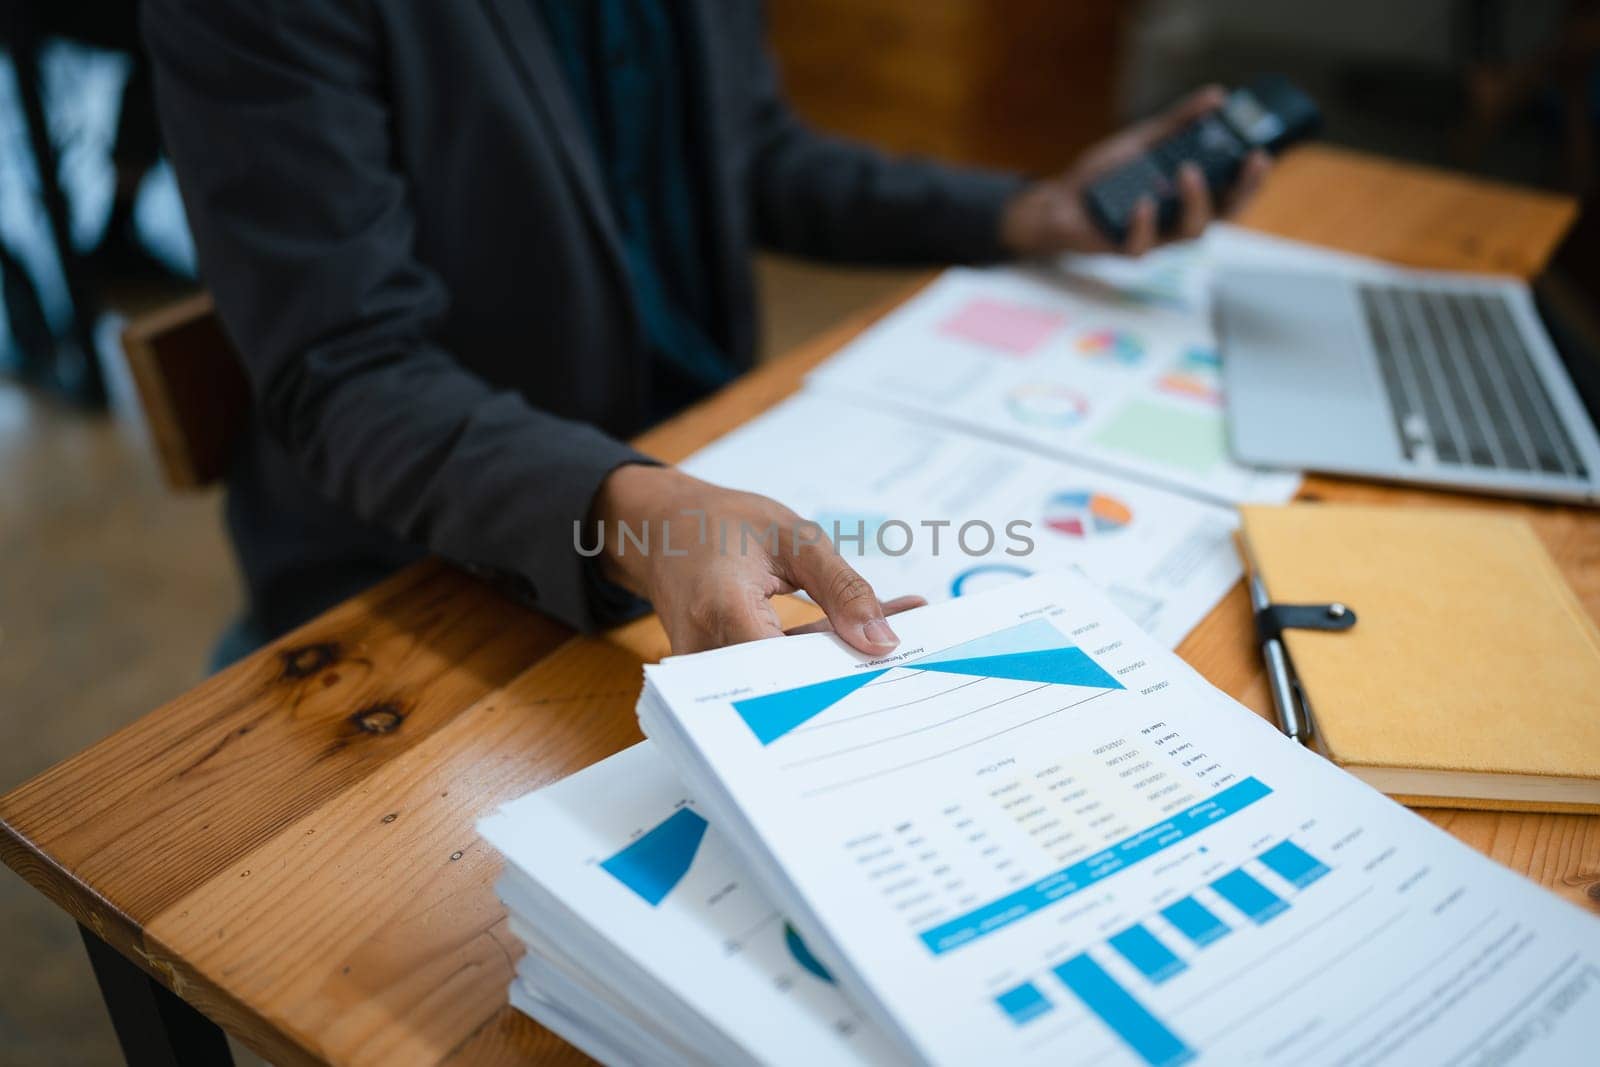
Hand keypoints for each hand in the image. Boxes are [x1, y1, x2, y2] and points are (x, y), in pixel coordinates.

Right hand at [590, 464, 924, 654]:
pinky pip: (782, 674)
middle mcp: (709, 653)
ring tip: (907, 633)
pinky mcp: (724, 677)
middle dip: (857, 675)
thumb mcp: (793, 535)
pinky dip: (823, 656)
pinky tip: (869, 633)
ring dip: (845, 660)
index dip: (846, 677)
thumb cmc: (721, 524)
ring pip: (791, 684)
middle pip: (793, 688)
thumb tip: (883, 642)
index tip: (897, 672)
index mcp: (723, 608)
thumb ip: (842, 586)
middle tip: (919, 660)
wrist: (662, 532)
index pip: (790, 667)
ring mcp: (711, 673)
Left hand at [1000, 85, 1271, 257]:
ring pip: (1191, 232)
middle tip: (1249, 162)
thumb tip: (1216, 97)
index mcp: (1189, 195)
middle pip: (1224, 214)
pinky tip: (1142, 202)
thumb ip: (1179, 124)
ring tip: (1187, 171)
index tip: (1261, 153)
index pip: (1232, 190)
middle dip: (1242, 190)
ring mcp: (1156, 238)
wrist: (1059, 201)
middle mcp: (1179, 219)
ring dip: (1196, 201)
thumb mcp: (1144, 142)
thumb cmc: (1106, 176)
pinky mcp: (1126, 250)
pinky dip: (1144, 223)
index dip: (1251, 178)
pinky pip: (1142, 246)